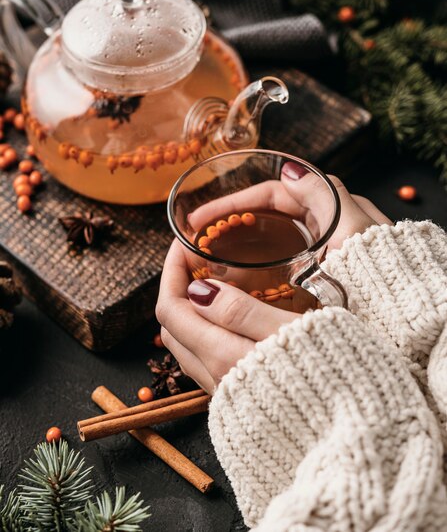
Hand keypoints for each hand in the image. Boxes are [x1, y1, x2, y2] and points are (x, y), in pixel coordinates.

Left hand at [156, 170, 391, 392]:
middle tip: (196, 257)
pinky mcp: (240, 397)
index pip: (171, 308)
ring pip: (187, 344)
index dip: (171, 270)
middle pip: (173, 327)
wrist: (355, 430)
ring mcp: (226, 391)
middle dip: (176, 286)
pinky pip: (206, 359)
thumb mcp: (288, 332)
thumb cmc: (331, 372)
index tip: (184, 242)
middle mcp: (215, 378)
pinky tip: (229, 315)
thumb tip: (197, 289)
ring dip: (189, 309)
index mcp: (222, 356)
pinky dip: (205, 330)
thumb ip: (239, 311)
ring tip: (210, 280)